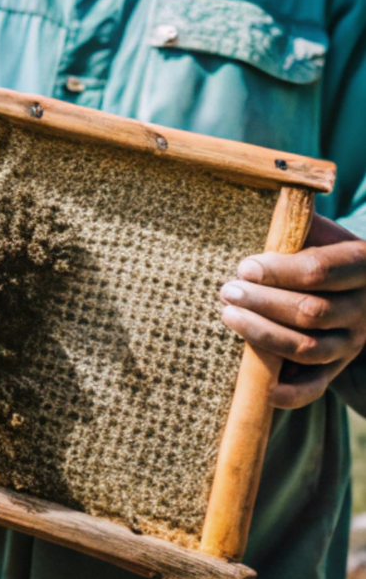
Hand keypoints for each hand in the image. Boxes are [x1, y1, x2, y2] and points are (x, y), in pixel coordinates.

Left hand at [220, 213, 365, 408]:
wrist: (358, 286)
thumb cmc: (322, 248)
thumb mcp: (320, 230)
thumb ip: (298, 220)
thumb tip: (267, 185)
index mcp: (361, 265)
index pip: (320, 271)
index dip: (279, 272)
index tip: (244, 267)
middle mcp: (363, 307)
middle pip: (311, 312)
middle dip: (263, 303)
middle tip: (227, 291)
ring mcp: (353, 342)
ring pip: (309, 349)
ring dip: (265, 336)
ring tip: (228, 317)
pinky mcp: (338, 367)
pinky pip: (316, 387)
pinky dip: (290, 393)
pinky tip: (262, 386)